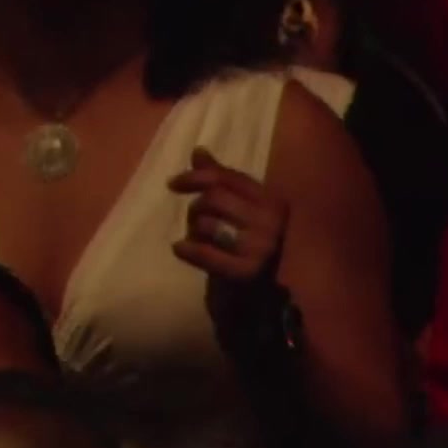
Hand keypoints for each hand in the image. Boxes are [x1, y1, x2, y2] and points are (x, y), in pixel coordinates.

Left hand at [170, 148, 289, 286]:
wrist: (265, 296)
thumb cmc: (249, 244)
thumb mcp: (242, 209)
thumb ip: (221, 180)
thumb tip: (198, 151)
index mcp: (273, 200)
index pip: (228, 177)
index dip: (196, 176)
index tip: (173, 184)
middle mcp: (271, 221)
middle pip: (214, 198)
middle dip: (195, 208)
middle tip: (194, 222)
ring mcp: (261, 247)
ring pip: (207, 223)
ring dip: (193, 231)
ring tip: (198, 240)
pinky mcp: (246, 271)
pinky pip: (205, 252)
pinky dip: (188, 249)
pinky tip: (180, 249)